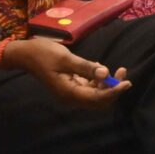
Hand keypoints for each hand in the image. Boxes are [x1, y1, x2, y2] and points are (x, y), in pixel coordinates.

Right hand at [6, 37, 130, 107]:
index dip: (114, 92)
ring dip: (107, 85)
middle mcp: (71, 96)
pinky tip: (99, 67)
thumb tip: (105, 73)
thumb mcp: (66, 58)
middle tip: (123, 73)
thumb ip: (86, 67)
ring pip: (95, 94)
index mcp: (69, 92)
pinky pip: (89, 87)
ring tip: (117, 70)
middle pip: (98, 100)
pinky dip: (98, 80)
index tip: (127, 82)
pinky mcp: (71, 85)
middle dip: (113, 89)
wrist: (26, 54)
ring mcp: (71, 91)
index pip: (97, 98)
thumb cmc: (44, 54)